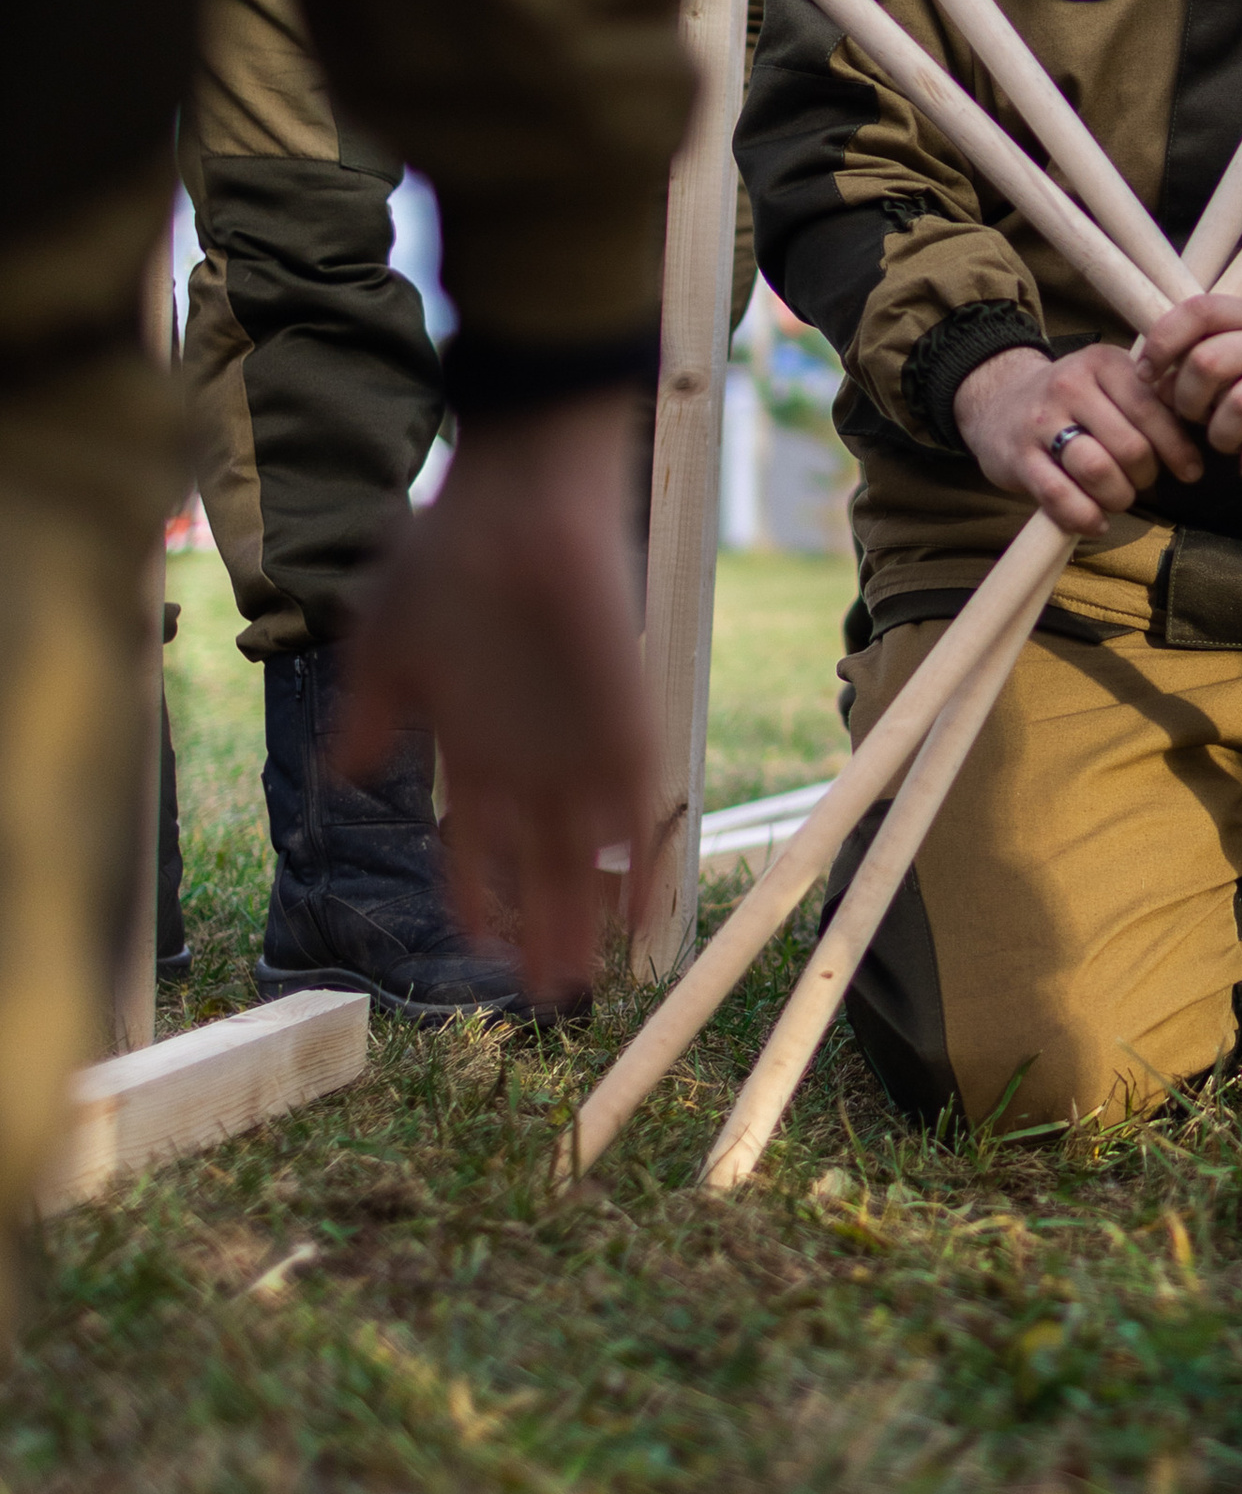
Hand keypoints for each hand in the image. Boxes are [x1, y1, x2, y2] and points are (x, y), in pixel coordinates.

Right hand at [333, 391, 648, 1003]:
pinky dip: (644, 860)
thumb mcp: (390, 636)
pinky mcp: (626, 720)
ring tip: (589, 981)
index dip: (474, 899)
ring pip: (587, 856)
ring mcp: (578, 743)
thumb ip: (372, 711)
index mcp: (472, 746)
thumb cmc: (448, 555)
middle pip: (536, 867)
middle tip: (544, 999)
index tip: (473, 951)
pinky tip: (649, 915)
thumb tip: (340, 777)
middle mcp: (528, 756)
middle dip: (539, 931)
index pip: (474, 846)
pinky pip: (641, 808)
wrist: (522, 493)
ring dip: (589, 916)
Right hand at [953, 341, 1203, 536]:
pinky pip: (1060, 496)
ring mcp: (1041, 421)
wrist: (998, 400)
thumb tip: (1204, 427)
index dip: (1177, 448)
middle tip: (1144, 483)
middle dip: (1146, 476)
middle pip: (1129, 446)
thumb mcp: (1110, 381)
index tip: (1191, 472)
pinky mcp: (1018, 457)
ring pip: (1097, 471)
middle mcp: (1070, 386)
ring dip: (1119, 496)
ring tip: (1119, 498)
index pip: (1151, 409)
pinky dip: (1085, 516)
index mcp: (1103, 363)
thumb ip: (1151, 398)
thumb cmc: (1073, 400)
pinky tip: (1096, 522)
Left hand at [1133, 298, 1241, 477]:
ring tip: (1228, 443)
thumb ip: (1207, 354)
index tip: (1148, 375)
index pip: (1197, 311)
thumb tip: (1150, 382)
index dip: (1163, 343)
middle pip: (1210, 362)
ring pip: (1241, 403)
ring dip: (1222, 435)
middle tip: (1196, 418)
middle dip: (1188, 400)